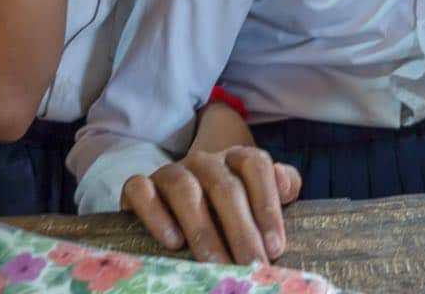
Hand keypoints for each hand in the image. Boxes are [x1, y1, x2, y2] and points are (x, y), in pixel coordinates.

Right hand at [121, 147, 302, 264]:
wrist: (185, 187)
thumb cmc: (232, 199)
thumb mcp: (261, 190)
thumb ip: (284, 184)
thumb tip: (284, 183)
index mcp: (237, 158)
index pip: (255, 166)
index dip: (267, 205)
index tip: (275, 247)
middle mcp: (205, 160)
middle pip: (224, 187)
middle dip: (240, 231)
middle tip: (250, 266)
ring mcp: (171, 171)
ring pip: (184, 189)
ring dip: (202, 229)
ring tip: (214, 263)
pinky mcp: (140, 186)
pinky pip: (141, 191)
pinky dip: (155, 214)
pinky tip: (172, 242)